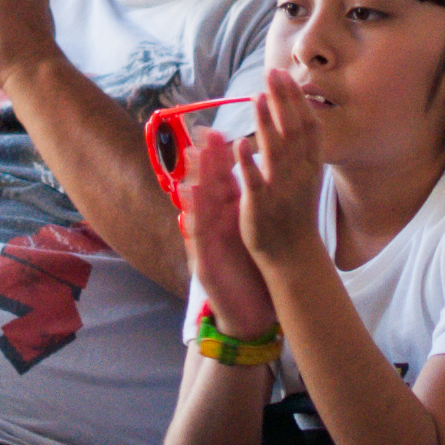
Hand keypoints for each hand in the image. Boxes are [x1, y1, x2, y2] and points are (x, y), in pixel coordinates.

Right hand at [182, 134, 277, 340]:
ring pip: (198, 208)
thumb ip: (246, 207)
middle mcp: (214, 225)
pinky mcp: (203, 262)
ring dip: (193, 182)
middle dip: (204, 162)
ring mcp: (205, 242)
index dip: (218, 157)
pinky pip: (198, 235)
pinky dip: (193, 215)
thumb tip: (253, 178)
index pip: (222, 181)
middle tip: (202, 134)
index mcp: (228, 216)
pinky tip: (191, 197)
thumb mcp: (248, 233)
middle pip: (207, 189)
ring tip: (192, 157)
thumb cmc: (249, 271)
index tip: (216, 130)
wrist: (249, 313)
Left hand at [230, 65, 331, 274]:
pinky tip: (239, 143)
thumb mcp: (306, 177)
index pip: (309, 125)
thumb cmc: (296, 212)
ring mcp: (281, 189)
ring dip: (267, 123)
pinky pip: (254, 181)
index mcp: (311, 166)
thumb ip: (300, 148)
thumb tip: (294, 114)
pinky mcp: (261, 205)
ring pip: (275, 151)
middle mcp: (300, 174)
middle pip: (293, 130)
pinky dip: (247, 162)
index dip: (297, 100)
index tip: (286, 76)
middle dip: (283, 100)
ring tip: (257, 97)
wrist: (293, 255)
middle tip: (273, 73)